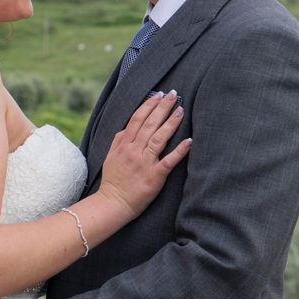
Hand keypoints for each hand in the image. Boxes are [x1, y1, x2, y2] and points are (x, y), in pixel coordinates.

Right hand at [99, 90, 190, 217]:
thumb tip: (126, 128)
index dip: (148, 105)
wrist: (112, 203)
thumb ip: (118, 141)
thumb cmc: (113, 181)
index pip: (137, 119)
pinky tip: (189, 140)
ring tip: (181, 110)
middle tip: (174, 94)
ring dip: (171, 123)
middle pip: (149, 124)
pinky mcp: (154, 177)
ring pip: (158, 138)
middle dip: (162, 107)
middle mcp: (134, 151)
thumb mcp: (110, 157)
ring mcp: (144, 163)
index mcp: (124, 145)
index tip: (158, 95)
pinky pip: (168, 161)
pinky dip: (179, 150)